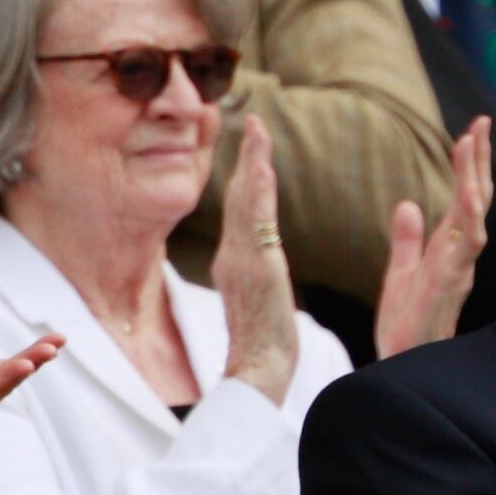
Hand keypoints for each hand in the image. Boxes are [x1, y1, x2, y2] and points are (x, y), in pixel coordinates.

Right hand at [213, 113, 301, 402]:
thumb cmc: (262, 347)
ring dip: (252, 164)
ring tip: (258, 131)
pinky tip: (263, 168)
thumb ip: (254, 277)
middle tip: (254, 121)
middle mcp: (232, 256)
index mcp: (234, 262)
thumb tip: (257, 264)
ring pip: (246, 203)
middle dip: (247, 157)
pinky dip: (258, 193)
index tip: (253, 144)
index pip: (241, 209)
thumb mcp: (257, 302)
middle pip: (239, 197)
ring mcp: (242, 262)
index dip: (245, 175)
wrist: (258, 373)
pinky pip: (256, 224)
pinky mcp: (257, 270)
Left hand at [374, 118, 493, 357]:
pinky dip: (469, 214)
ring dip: (473, 178)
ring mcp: (458, 268)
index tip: (469, 132)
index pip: (463, 199)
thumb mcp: (400, 274)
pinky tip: (468, 190)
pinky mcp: (450, 282)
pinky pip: (465, 243)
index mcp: (448, 250)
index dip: (468, 167)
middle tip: (480, 122)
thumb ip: (406, 240)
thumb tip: (407, 205)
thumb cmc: (406, 327)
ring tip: (470, 142)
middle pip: (475, 199)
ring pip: (475, 214)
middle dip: (479, 161)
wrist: (403, 365)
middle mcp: (460, 256)